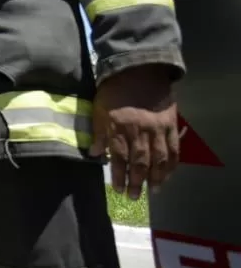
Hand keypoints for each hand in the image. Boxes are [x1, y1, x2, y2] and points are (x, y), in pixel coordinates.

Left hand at [90, 65, 179, 200]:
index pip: (119, 157)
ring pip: (159, 159)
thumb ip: (98, 132)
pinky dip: (172, 164)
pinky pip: (174, 149)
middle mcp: (139, 131)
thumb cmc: (114, 90)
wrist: (139, 70)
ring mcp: (157, 128)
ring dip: (156, 177)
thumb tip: (94, 154)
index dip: (119, 175)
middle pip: (140, 162)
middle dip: (137, 182)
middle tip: (135, 197)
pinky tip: (168, 174)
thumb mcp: (98, 108)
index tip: (118, 189)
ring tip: (153, 191)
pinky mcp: (171, 124)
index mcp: (119, 127)